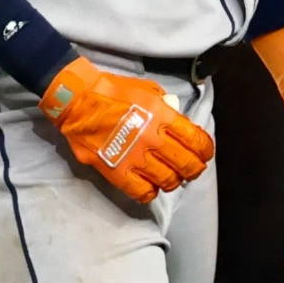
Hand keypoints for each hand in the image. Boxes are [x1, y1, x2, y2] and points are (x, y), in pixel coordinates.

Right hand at [39, 56, 214, 203]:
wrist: (78, 100)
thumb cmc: (113, 91)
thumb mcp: (147, 90)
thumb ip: (165, 106)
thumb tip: (178, 120)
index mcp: (162, 116)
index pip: (195, 139)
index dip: (205, 149)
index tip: (205, 153)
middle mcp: (152, 138)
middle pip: (185, 163)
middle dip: (194, 169)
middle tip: (193, 170)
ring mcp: (134, 157)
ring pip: (167, 180)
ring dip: (174, 181)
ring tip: (172, 179)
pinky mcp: (116, 171)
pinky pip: (141, 191)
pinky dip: (150, 193)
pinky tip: (151, 188)